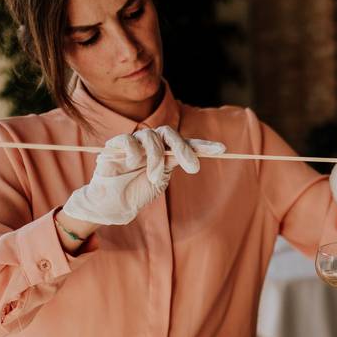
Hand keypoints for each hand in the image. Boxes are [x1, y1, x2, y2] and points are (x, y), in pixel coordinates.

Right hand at [62, 126, 224, 225]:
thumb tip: (192, 155)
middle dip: (184, 149)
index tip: (222, 149)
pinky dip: (133, 152)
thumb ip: (171, 164)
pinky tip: (131, 164)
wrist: (114, 202)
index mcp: (166, 152)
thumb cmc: (137, 192)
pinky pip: (129, 140)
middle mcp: (152, 144)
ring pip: (151, 137)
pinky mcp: (117, 144)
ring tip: (153, 177)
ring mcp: (135, 142)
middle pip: (170, 133)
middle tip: (193, 167)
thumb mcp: (159, 179)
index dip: (204, 145)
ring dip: (156, 158)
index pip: (187, 143)